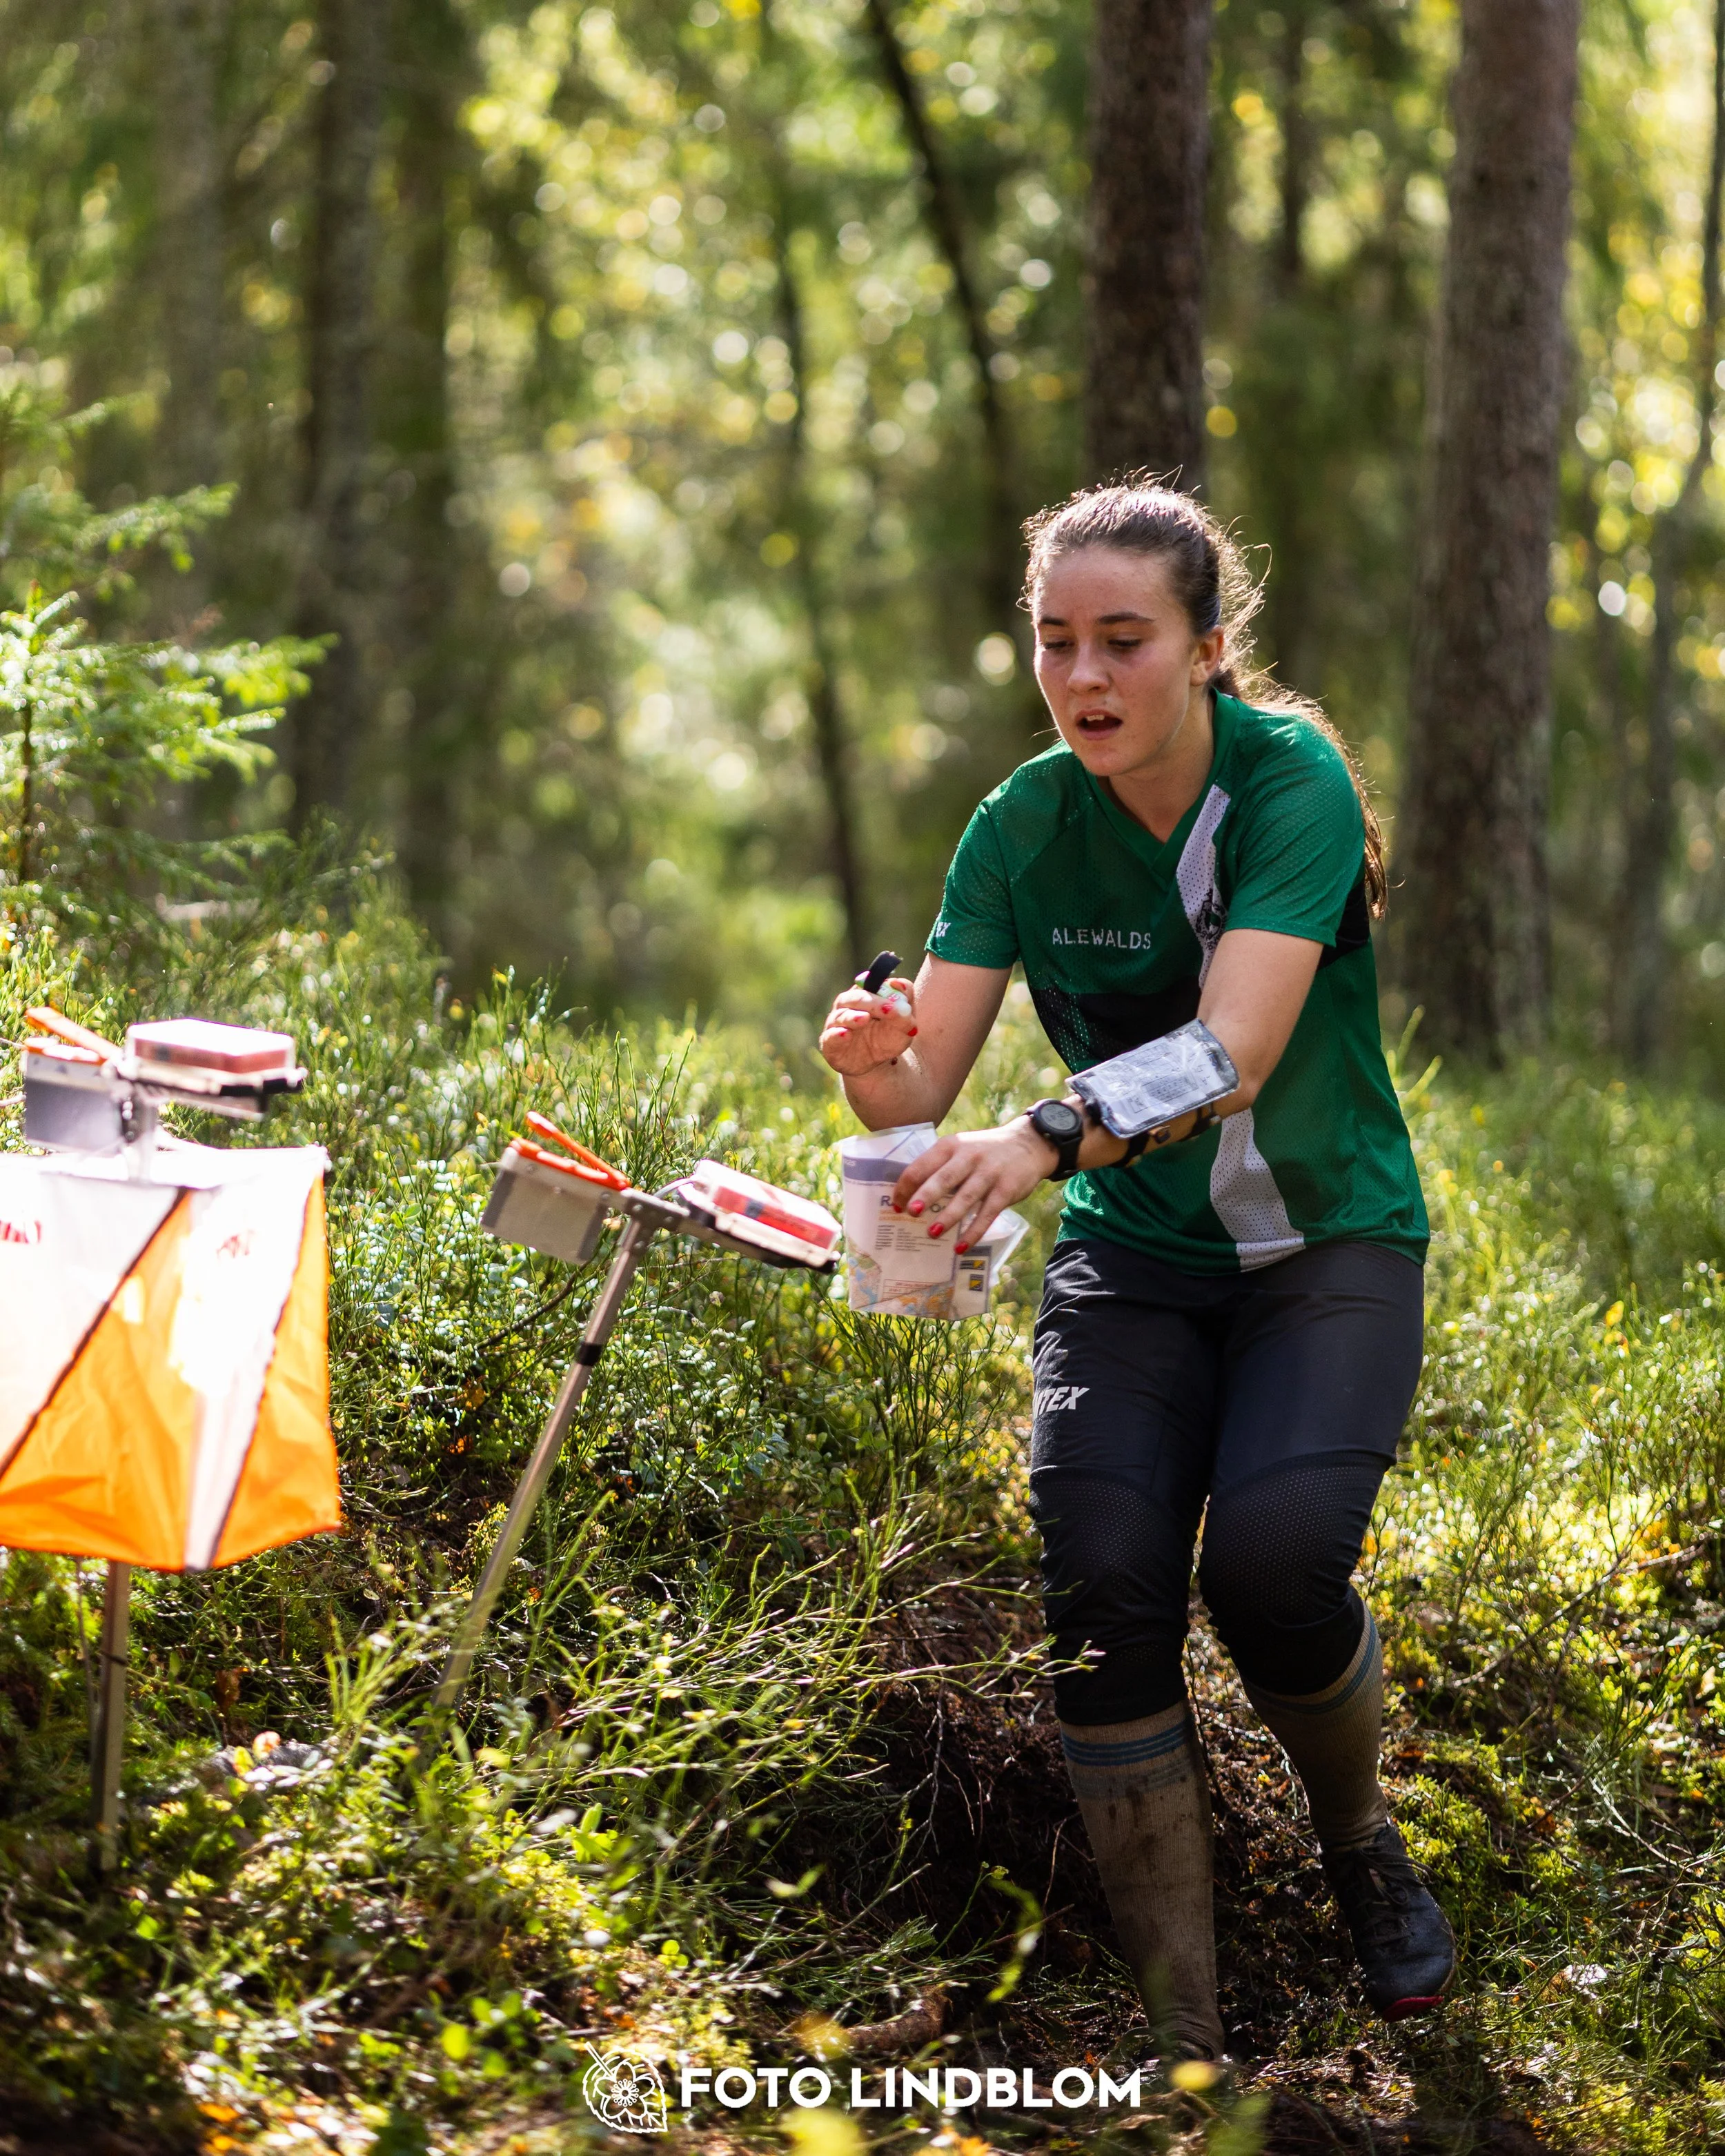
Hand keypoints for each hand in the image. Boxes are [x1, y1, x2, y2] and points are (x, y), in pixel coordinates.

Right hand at [819, 976, 917, 1075]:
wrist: (876, 1065)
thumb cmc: (887, 1038)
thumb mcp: (904, 1024)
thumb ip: (906, 1003)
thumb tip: (899, 984)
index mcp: (865, 995)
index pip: (870, 984)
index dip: (882, 989)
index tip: (896, 998)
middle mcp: (847, 1006)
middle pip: (854, 997)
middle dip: (871, 1002)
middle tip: (888, 1008)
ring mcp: (837, 1024)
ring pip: (841, 1016)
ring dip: (853, 1017)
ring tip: (865, 1019)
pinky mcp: (830, 1043)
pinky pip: (830, 1036)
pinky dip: (837, 1035)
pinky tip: (846, 1034)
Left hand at [890, 1117, 1052, 1252]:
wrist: (1029, 1144)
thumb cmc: (985, 1151)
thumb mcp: (961, 1148)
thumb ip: (940, 1166)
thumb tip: (910, 1195)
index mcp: (951, 1146)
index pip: (922, 1165)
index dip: (907, 1186)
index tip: (896, 1205)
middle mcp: (969, 1157)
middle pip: (944, 1178)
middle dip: (925, 1195)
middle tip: (911, 1212)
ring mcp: (989, 1174)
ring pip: (965, 1198)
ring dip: (948, 1217)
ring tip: (932, 1233)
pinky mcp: (1006, 1190)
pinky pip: (986, 1214)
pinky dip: (973, 1232)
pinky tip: (960, 1247)